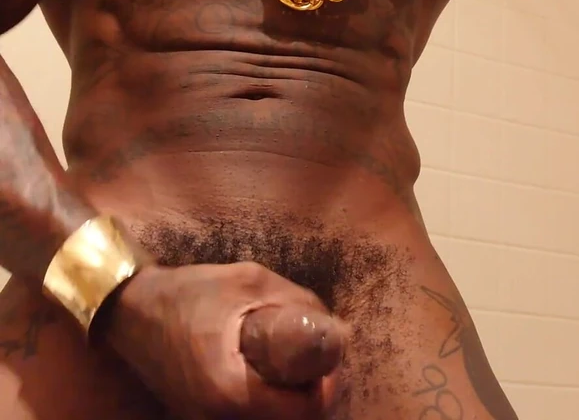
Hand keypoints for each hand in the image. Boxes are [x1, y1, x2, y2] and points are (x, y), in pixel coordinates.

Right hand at [102, 262, 347, 419]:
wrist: (132, 310)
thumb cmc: (191, 292)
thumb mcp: (250, 281)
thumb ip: (296, 303)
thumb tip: (335, 328)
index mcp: (232, 393)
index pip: (303, 410)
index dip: (325, 384)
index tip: (329, 357)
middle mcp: (218, 419)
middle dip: (308, 393)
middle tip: (316, 360)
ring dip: (287, 398)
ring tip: (292, 363)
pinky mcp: (199, 419)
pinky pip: (246, 416)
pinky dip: (264, 400)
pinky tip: (266, 370)